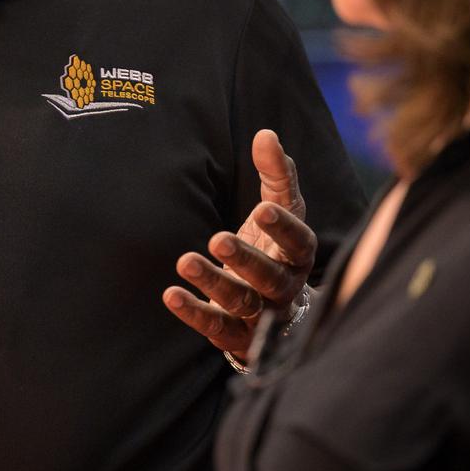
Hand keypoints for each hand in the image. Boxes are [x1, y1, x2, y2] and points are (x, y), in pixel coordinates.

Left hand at [163, 129, 316, 356]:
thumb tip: (266, 134)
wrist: (272, 308)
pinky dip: (194, 312)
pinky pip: (216, 327)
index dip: (283, 227)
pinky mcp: (236, 336)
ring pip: (242, 303)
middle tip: (218, 239)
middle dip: (246, 259)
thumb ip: (276, 174)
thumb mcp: (278, 209)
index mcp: (298, 255)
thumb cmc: (273, 245)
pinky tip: (170, 294)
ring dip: (213, 282)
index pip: (299, 242)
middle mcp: (284, 288)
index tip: (263, 208)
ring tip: (185, 261)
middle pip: (270, 277)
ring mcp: (261, 315)